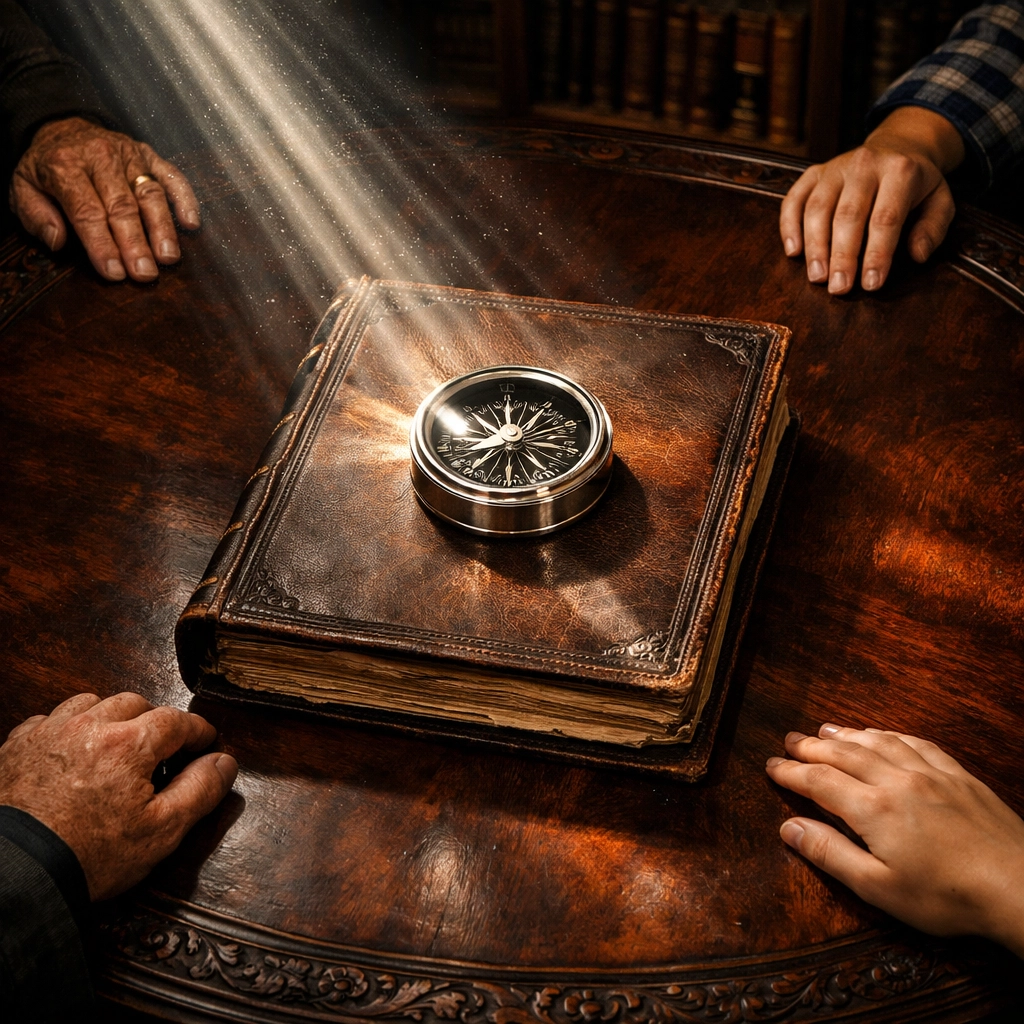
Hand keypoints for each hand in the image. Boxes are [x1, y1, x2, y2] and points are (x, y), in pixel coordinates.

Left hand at [0, 692, 236, 899]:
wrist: (14, 876)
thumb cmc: (86, 856)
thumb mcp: (162, 831)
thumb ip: (200, 790)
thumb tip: (224, 762)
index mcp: (130, 744)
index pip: (177, 720)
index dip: (197, 731)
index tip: (205, 742)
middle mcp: (90, 726)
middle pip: (135, 703)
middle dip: (154, 722)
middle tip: (160, 750)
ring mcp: (49, 733)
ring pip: (91, 704)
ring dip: (109, 717)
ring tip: (115, 746)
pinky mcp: (16, 747)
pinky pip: (49, 720)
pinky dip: (67, 729)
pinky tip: (71, 754)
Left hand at [10, 117, 200, 282]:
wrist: (62, 127)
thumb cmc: (47, 167)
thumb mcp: (23, 186)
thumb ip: (35, 215)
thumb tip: (58, 241)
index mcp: (64, 165)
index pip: (87, 211)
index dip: (101, 244)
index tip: (114, 272)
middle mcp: (100, 156)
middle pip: (122, 206)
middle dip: (134, 243)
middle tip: (144, 273)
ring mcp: (129, 154)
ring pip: (150, 193)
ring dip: (162, 228)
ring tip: (168, 258)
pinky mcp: (149, 155)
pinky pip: (172, 176)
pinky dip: (185, 199)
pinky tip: (191, 224)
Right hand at [766, 724, 1023, 956]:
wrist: (1019, 886)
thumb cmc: (947, 896)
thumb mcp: (879, 887)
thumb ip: (830, 854)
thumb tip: (788, 828)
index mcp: (872, 808)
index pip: (818, 781)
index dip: (790, 772)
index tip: (771, 766)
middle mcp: (896, 780)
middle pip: (843, 753)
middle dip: (811, 746)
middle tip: (789, 740)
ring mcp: (929, 773)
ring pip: (877, 742)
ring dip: (847, 734)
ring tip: (825, 729)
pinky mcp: (957, 775)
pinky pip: (915, 742)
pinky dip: (890, 734)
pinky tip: (883, 734)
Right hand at [779, 107, 964, 294]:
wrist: (897, 145)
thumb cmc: (917, 184)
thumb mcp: (940, 201)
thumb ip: (933, 228)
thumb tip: (917, 255)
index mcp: (901, 171)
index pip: (886, 218)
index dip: (878, 254)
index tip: (871, 284)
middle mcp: (864, 164)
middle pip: (848, 215)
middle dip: (842, 256)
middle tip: (839, 288)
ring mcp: (835, 167)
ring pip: (818, 209)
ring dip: (815, 247)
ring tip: (817, 277)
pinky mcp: (813, 173)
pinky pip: (794, 200)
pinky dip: (789, 226)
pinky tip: (794, 252)